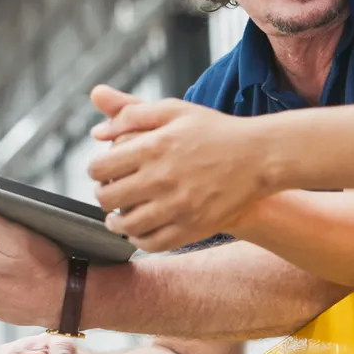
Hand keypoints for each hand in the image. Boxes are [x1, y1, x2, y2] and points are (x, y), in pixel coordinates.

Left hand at [86, 85, 273, 251]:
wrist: (259, 158)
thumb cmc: (214, 131)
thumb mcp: (174, 110)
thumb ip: (131, 114)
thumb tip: (97, 132)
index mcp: (153, 147)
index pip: (100, 168)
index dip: (95, 170)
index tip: (101, 171)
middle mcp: (161, 179)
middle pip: (107, 198)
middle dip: (102, 195)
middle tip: (109, 192)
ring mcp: (176, 207)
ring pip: (126, 225)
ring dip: (115, 221)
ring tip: (118, 216)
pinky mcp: (191, 227)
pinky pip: (152, 243)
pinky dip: (139, 239)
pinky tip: (140, 229)